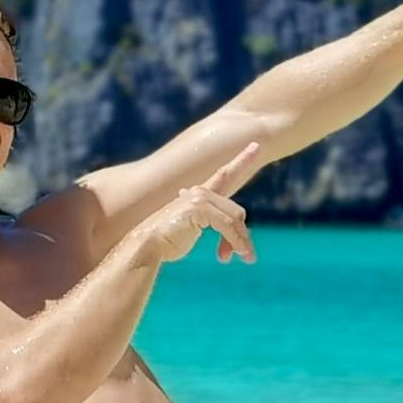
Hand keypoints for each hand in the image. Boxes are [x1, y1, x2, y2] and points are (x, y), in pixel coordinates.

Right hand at [135, 142, 261, 268]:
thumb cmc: (166, 241)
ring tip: (247, 258)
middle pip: (236, 211)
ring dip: (242, 241)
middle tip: (247, 257)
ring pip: (234, 219)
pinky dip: (235, 241)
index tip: (256, 144)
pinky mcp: (199, 208)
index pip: (224, 174)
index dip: (241, 159)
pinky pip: (227, 226)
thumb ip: (208, 221)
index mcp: (197, 194)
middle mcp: (199, 191)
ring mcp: (198, 197)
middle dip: (242, 235)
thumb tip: (230, 228)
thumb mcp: (192, 228)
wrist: (146, 246)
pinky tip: (235, 254)